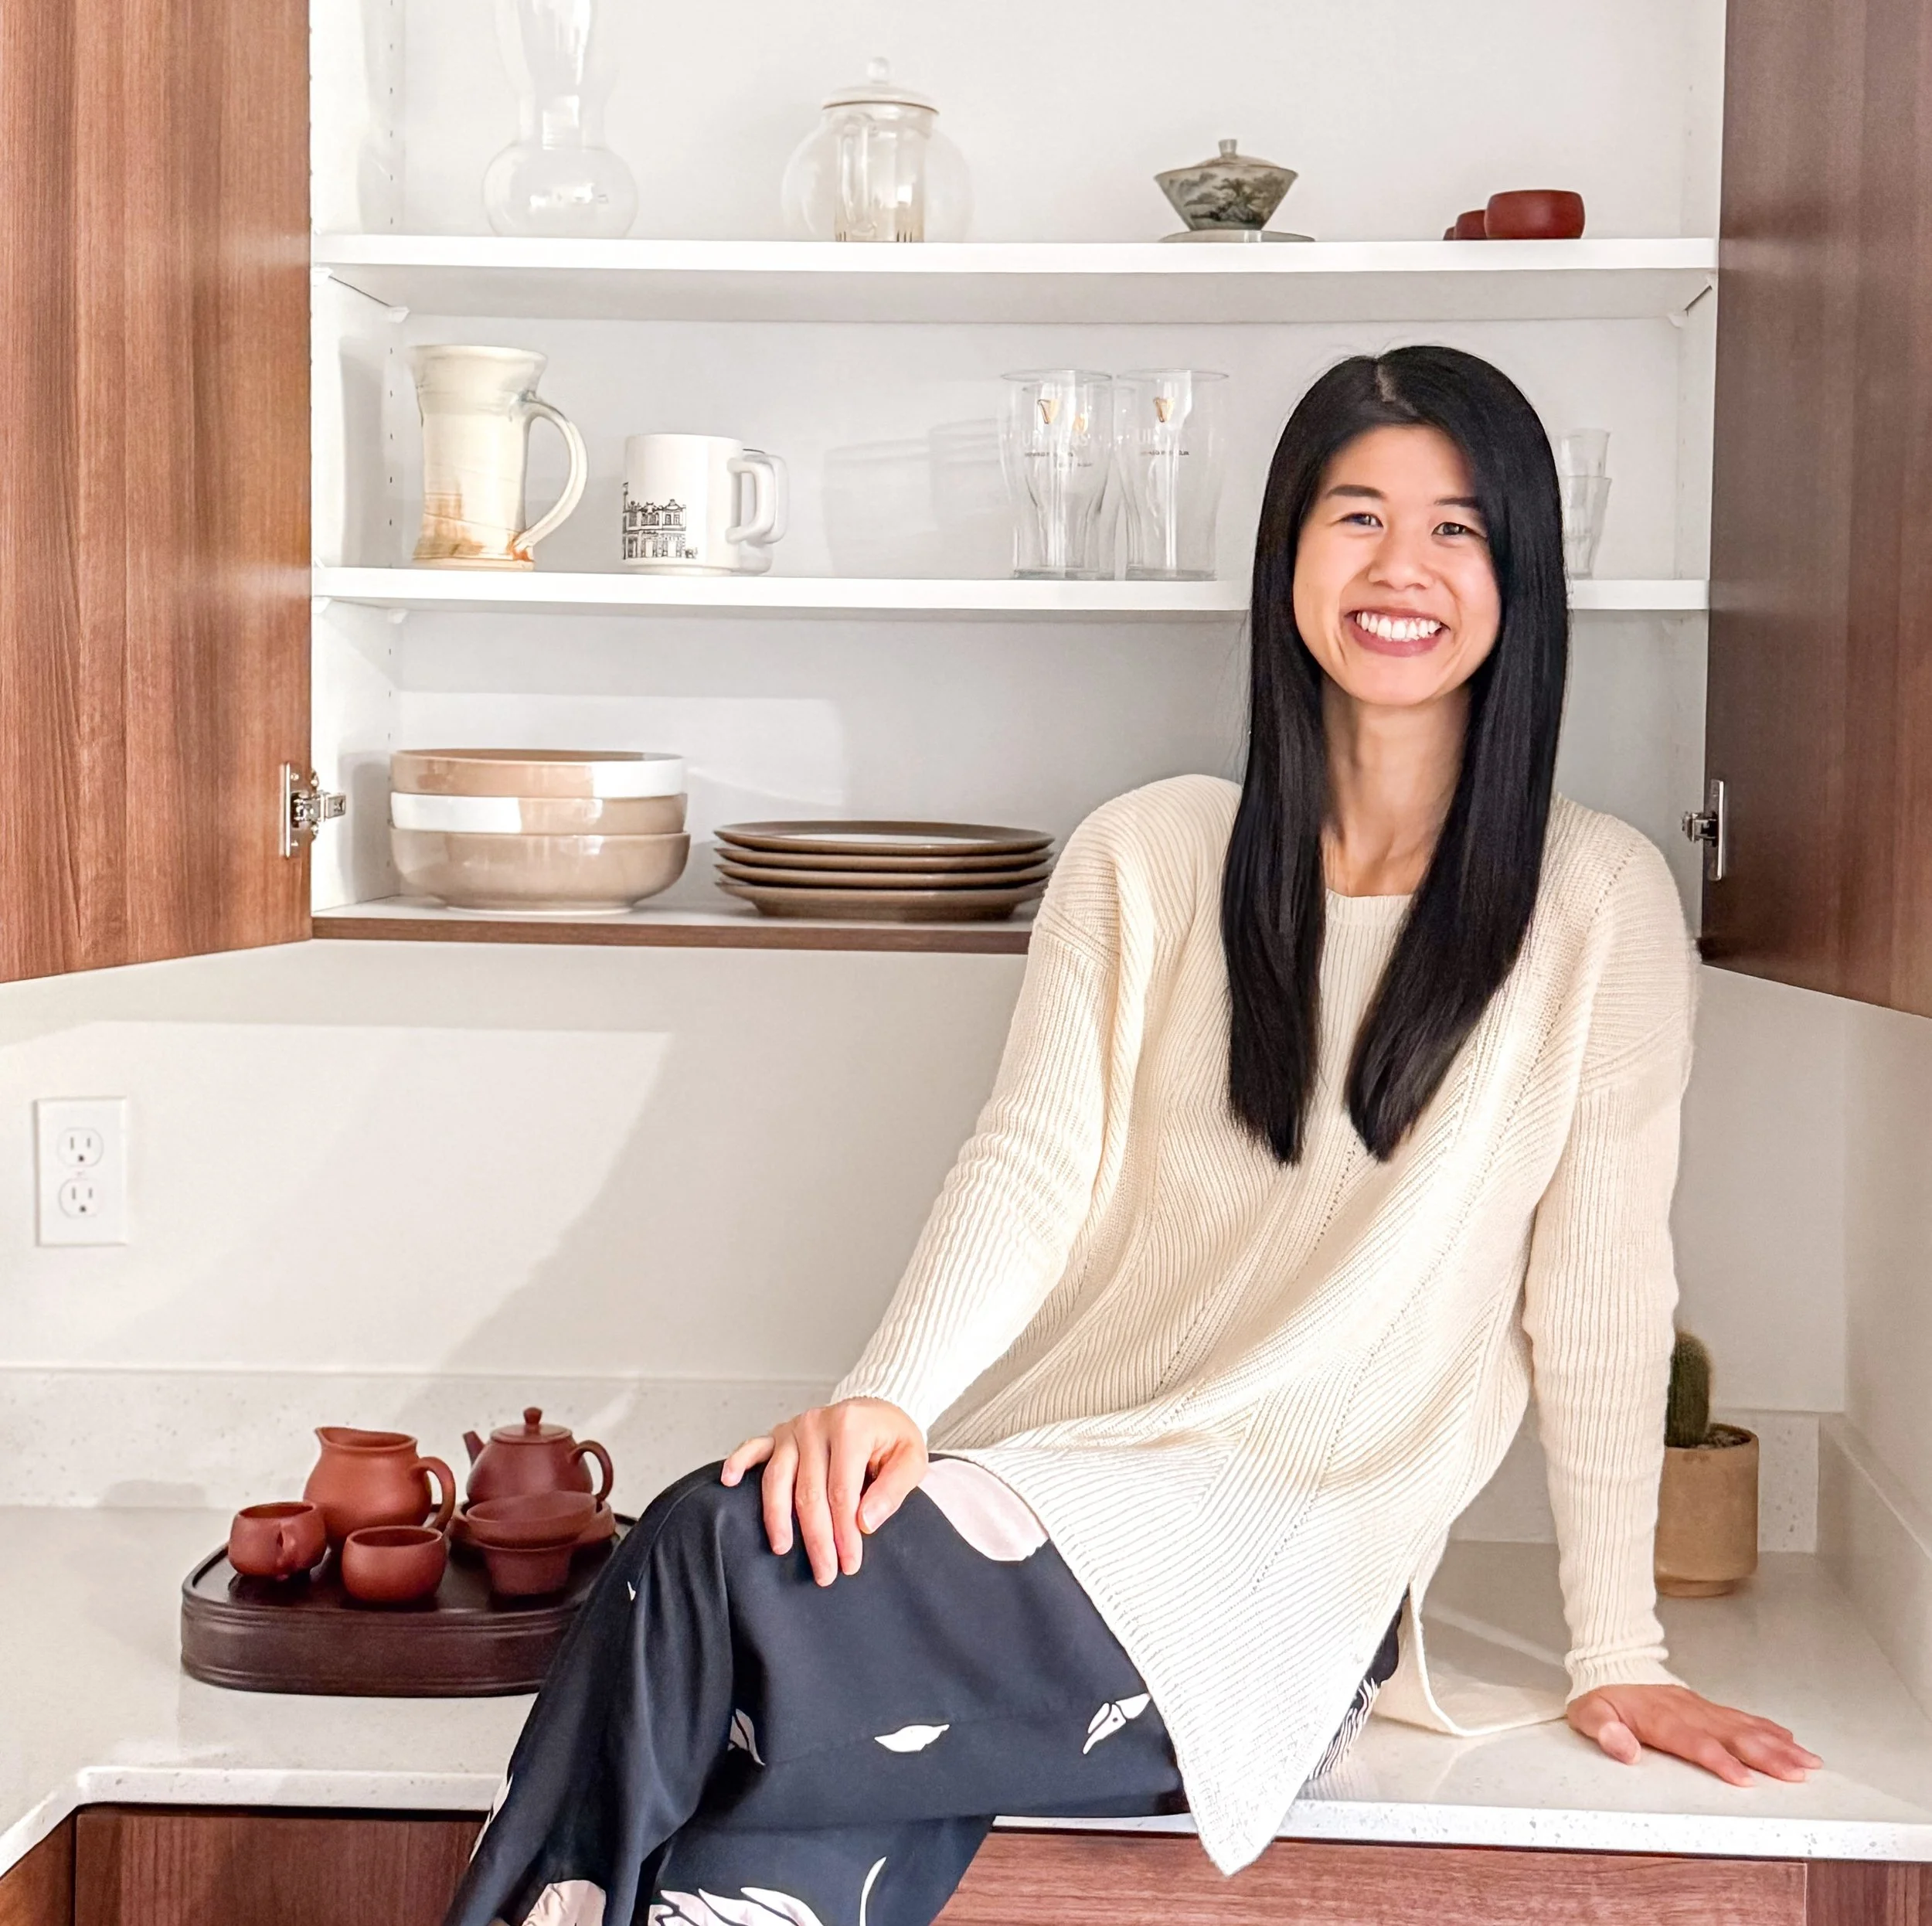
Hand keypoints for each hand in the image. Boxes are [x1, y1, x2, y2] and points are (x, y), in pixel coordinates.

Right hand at [721, 1398, 926, 1586]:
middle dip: (816, 1537)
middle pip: (809, 1491)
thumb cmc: (893, 1438)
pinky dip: (738, 1462)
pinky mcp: (778, 1433)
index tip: (849, 1563)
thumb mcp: (911, 1459)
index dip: (844, 1532)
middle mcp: (817, 1425)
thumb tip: (865, 1522)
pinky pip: (754, 1447)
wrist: (879, 1409)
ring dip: (778, 1517)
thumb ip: (892, 1490)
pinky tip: (728, 1481)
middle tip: (824, 1572)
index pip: (843, 1491)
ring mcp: (793, 1428)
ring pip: (778, 1479)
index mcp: (851, 1428)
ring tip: (782, 1547)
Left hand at [1568, 1684, 1821, 1784]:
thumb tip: (1624, 1749)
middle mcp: (1687, 1711)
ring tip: (1807, 1762)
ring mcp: (1700, 1707)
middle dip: (1767, 1756)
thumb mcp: (1588, 1713)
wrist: (1609, 1660)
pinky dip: (1768, 1728)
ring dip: (1777, 1745)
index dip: (1719, 1760)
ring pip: (1744, 1727)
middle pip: (1731, 1735)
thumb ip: (1604, 1731)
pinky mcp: (1707, 1706)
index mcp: (1660, 1718)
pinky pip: (1741, 1716)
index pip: (1694, 1742)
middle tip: (1797, 1774)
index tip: (1745, 1780)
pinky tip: (1788, 1740)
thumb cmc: (1601, 1694)